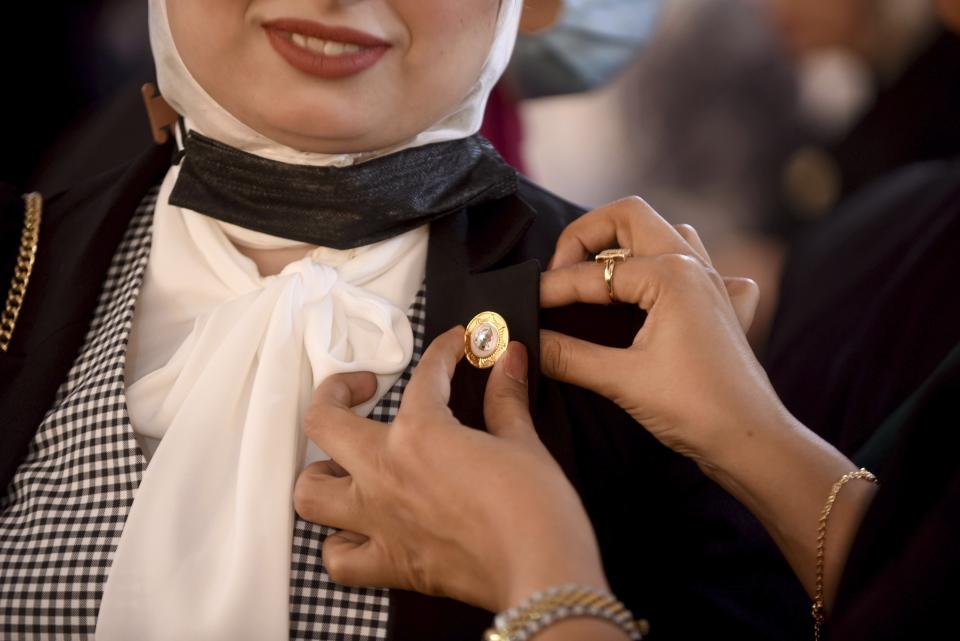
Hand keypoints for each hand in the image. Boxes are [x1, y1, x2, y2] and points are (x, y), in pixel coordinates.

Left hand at [293, 328, 606, 612]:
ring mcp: (378, 520)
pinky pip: (337, 558)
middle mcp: (385, 473)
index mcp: (420, 434)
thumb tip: (510, 360)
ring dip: (321, 470)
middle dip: (337, 390)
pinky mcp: (389, 564)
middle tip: (362, 387)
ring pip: (310, 490)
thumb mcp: (523, 442)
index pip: (424, 375)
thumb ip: (507, 397)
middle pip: (324, 420)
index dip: (443, 351)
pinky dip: (339, 542)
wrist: (543, 574)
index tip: (455, 346)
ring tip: (344, 462)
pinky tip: (358, 529)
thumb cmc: (538, 509)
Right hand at [540, 197, 782, 465]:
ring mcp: (712, 282)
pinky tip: (663, 294)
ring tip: (600, 276)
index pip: (593, 273)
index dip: (552, 288)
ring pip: (665, 233)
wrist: (751, 441)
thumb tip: (528, 341)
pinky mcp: (721, 306)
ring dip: (628, 244)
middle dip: (586, 235)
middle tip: (560, 272)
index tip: (524, 303)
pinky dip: (675, 268)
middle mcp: (693, 266)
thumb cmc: (696, 409)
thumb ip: (568, 356)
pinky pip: (700, 265)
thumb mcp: (622, 380)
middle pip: (629, 217)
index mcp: (670, 274)